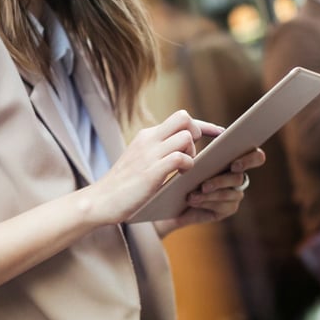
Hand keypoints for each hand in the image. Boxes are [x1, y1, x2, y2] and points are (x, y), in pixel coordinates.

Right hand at [84, 110, 220, 225]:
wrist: (99, 201)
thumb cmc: (123, 186)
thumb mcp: (141, 161)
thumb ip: (159, 152)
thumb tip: (184, 151)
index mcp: (147, 136)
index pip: (181, 118)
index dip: (204, 125)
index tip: (219, 133)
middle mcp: (148, 140)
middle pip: (184, 118)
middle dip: (198, 133)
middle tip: (194, 155)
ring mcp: (149, 154)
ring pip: (185, 136)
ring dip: (192, 153)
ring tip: (185, 169)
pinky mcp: (150, 171)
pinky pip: (180, 157)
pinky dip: (188, 166)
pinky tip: (182, 177)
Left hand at [153, 146, 265, 237]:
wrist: (171, 198)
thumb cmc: (182, 171)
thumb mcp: (190, 155)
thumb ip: (203, 139)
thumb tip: (216, 132)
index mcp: (234, 159)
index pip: (255, 156)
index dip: (250, 159)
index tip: (233, 164)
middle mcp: (237, 176)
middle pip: (241, 176)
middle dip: (225, 180)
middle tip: (211, 181)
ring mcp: (235, 194)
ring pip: (230, 192)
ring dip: (211, 190)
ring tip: (192, 193)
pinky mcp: (228, 208)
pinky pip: (224, 205)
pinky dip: (207, 202)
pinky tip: (193, 200)